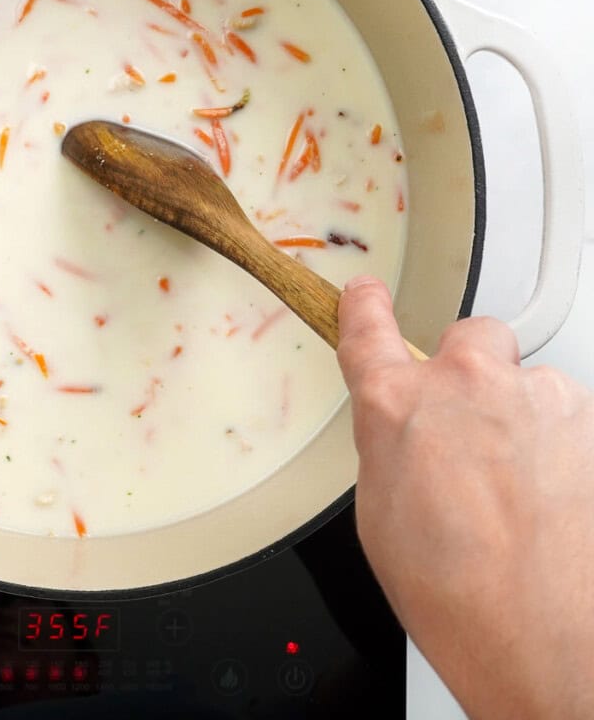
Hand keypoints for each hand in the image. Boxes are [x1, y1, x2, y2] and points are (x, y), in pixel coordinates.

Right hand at [337, 276, 593, 719]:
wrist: (543, 641)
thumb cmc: (454, 591)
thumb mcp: (381, 511)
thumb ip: (391, 444)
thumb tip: (406, 428)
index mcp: (394, 403)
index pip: (368, 328)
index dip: (365, 307)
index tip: (367, 296)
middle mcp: (464, 384)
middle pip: (473, 336)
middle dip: (473, 369)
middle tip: (475, 425)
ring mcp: (533, 398)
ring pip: (530, 382)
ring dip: (524, 416)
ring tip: (521, 487)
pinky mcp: (587, 422)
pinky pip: (570, 418)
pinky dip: (563, 447)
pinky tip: (554, 500)